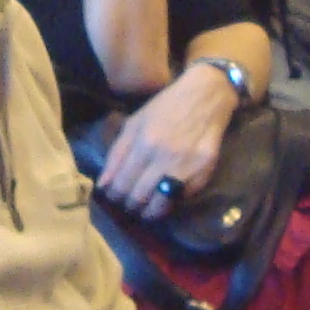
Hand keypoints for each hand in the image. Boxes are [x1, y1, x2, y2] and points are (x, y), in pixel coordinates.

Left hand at [98, 62, 238, 208]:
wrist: (206, 97)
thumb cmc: (166, 107)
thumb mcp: (135, 123)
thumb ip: (117, 154)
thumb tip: (103, 184)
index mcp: (144, 144)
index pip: (121, 184)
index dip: (114, 196)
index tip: (114, 196)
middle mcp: (164, 158)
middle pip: (139, 197)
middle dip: (129, 205)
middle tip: (128, 204)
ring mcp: (186, 168)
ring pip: (160, 206)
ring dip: (148, 213)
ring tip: (145, 210)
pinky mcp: (204, 174)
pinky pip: (182, 199)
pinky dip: (172, 202)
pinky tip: (166, 197)